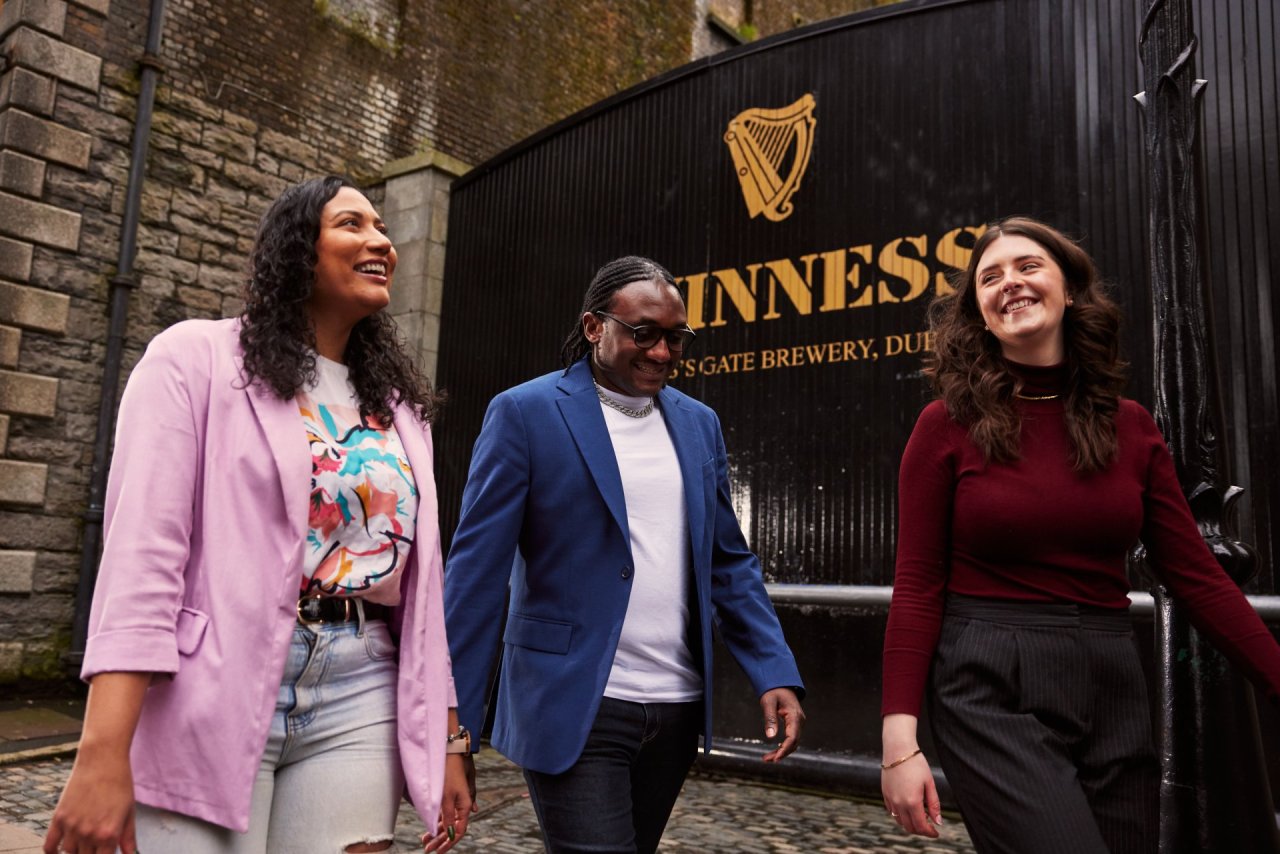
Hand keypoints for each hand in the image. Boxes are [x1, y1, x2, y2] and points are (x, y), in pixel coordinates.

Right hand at [43, 750, 136, 853]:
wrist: (102, 761)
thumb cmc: (120, 784)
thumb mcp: (129, 812)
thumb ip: (128, 837)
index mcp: (108, 834)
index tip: (105, 851)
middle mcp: (88, 834)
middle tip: (96, 845)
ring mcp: (71, 827)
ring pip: (69, 853)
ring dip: (76, 851)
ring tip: (84, 844)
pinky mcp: (58, 818)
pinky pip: (50, 845)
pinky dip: (52, 852)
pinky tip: (57, 852)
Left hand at [423, 754, 476, 851]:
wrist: (449, 754)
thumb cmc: (449, 773)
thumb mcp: (447, 796)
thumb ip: (448, 815)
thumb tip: (449, 833)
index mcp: (465, 807)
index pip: (459, 830)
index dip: (449, 842)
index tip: (439, 851)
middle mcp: (461, 806)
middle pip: (452, 828)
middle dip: (440, 840)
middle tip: (428, 849)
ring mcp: (455, 801)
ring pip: (446, 822)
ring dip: (437, 833)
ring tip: (425, 842)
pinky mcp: (448, 797)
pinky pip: (443, 815)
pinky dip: (436, 823)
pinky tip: (429, 828)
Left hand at [759, 687, 803, 761]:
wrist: (780, 683)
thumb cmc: (773, 691)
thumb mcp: (768, 702)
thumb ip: (770, 719)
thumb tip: (771, 737)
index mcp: (795, 716)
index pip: (792, 737)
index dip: (784, 749)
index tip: (775, 758)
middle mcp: (799, 721)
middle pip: (793, 743)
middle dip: (781, 753)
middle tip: (767, 760)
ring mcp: (798, 723)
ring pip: (793, 742)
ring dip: (782, 752)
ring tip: (767, 758)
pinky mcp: (795, 725)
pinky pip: (791, 739)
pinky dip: (784, 746)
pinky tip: (775, 751)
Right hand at [880, 714, 940, 837]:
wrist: (898, 749)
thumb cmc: (916, 764)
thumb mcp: (929, 783)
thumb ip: (934, 804)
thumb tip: (938, 821)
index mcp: (912, 801)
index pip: (921, 826)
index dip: (929, 832)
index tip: (936, 832)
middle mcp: (899, 803)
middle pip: (909, 827)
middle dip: (920, 831)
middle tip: (929, 828)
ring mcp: (890, 799)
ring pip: (899, 821)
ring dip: (910, 824)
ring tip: (920, 819)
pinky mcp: (885, 793)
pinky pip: (892, 811)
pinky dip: (900, 816)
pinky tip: (908, 810)